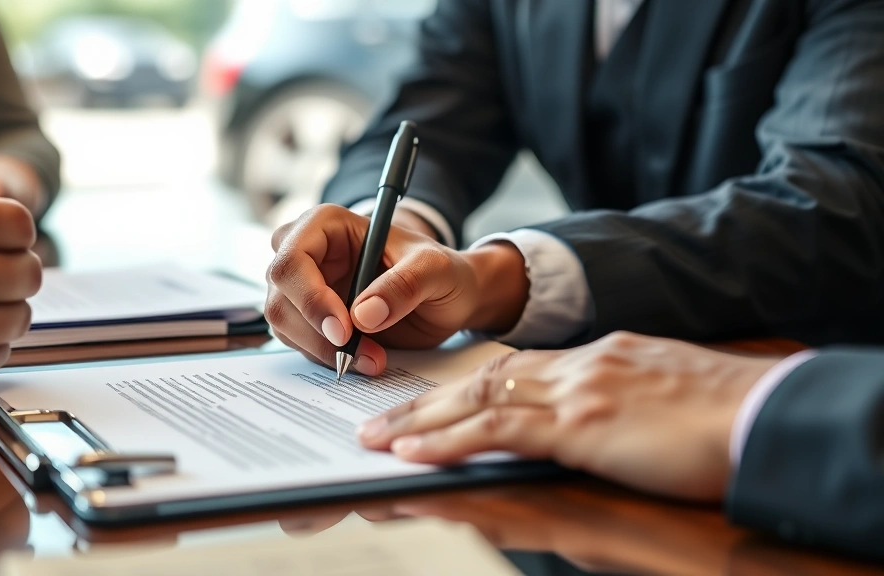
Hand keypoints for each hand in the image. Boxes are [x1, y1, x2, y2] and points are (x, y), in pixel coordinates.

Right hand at [265, 204, 528, 374]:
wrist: (448, 297)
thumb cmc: (439, 270)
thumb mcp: (435, 269)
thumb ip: (404, 285)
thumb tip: (364, 315)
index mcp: (326, 224)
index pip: (292, 259)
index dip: (310, 297)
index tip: (344, 330)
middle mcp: (307, 252)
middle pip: (281, 296)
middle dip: (317, 332)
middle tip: (359, 354)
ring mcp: (304, 287)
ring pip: (285, 324)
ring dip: (325, 350)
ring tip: (373, 359)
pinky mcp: (310, 318)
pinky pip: (301, 343)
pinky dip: (328, 358)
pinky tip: (364, 359)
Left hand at [358, 332, 782, 500]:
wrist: (767, 413)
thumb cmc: (728, 415)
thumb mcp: (662, 397)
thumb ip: (616, 403)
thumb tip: (587, 425)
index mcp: (598, 357)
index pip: (515, 369)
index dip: (466, 389)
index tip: (431, 404)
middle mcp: (579, 365)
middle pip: (483, 380)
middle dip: (427, 404)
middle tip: (381, 420)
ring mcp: (577, 391)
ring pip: (477, 401)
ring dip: (421, 424)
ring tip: (377, 440)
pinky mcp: (581, 423)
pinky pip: (496, 430)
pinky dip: (449, 442)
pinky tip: (413, 454)